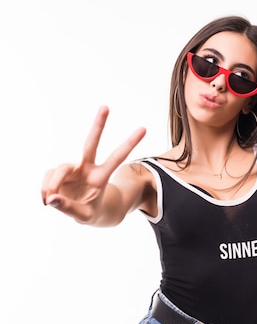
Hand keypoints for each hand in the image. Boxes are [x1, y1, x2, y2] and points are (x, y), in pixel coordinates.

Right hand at [41, 106, 145, 222]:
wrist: (84, 212)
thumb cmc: (91, 213)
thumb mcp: (84, 217)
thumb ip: (69, 209)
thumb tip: (52, 199)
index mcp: (101, 177)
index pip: (116, 158)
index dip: (129, 143)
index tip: (144, 128)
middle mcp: (88, 168)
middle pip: (91, 144)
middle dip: (99, 125)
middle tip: (106, 107)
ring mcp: (73, 169)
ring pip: (60, 169)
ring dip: (52, 185)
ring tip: (48, 202)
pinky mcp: (59, 172)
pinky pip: (48, 178)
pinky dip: (45, 190)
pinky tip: (47, 201)